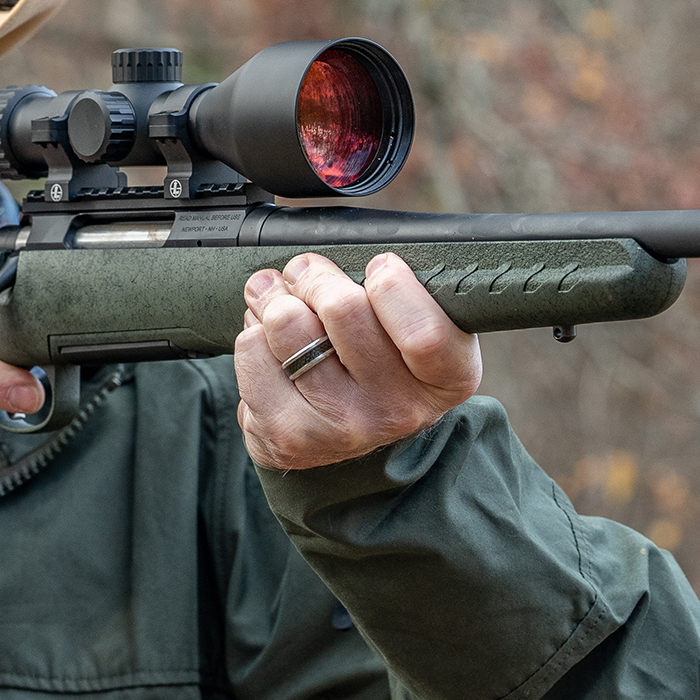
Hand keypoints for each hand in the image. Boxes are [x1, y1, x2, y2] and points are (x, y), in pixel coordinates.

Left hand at [236, 252, 481, 469]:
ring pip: (288, 323)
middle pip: (344, 308)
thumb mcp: (413, 331)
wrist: (338, 449)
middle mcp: (400, 410)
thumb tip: (344, 250)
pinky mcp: (289, 435)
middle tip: (307, 275)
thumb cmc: (377, 367)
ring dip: (275, 299)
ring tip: (280, 303)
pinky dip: (253, 335)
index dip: (391, 284)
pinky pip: (252, 350)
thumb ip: (401, 290)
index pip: (423, 331)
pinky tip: (268, 346)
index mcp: (448, 378)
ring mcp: (342, 427)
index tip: (377, 268)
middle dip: (315, 276)